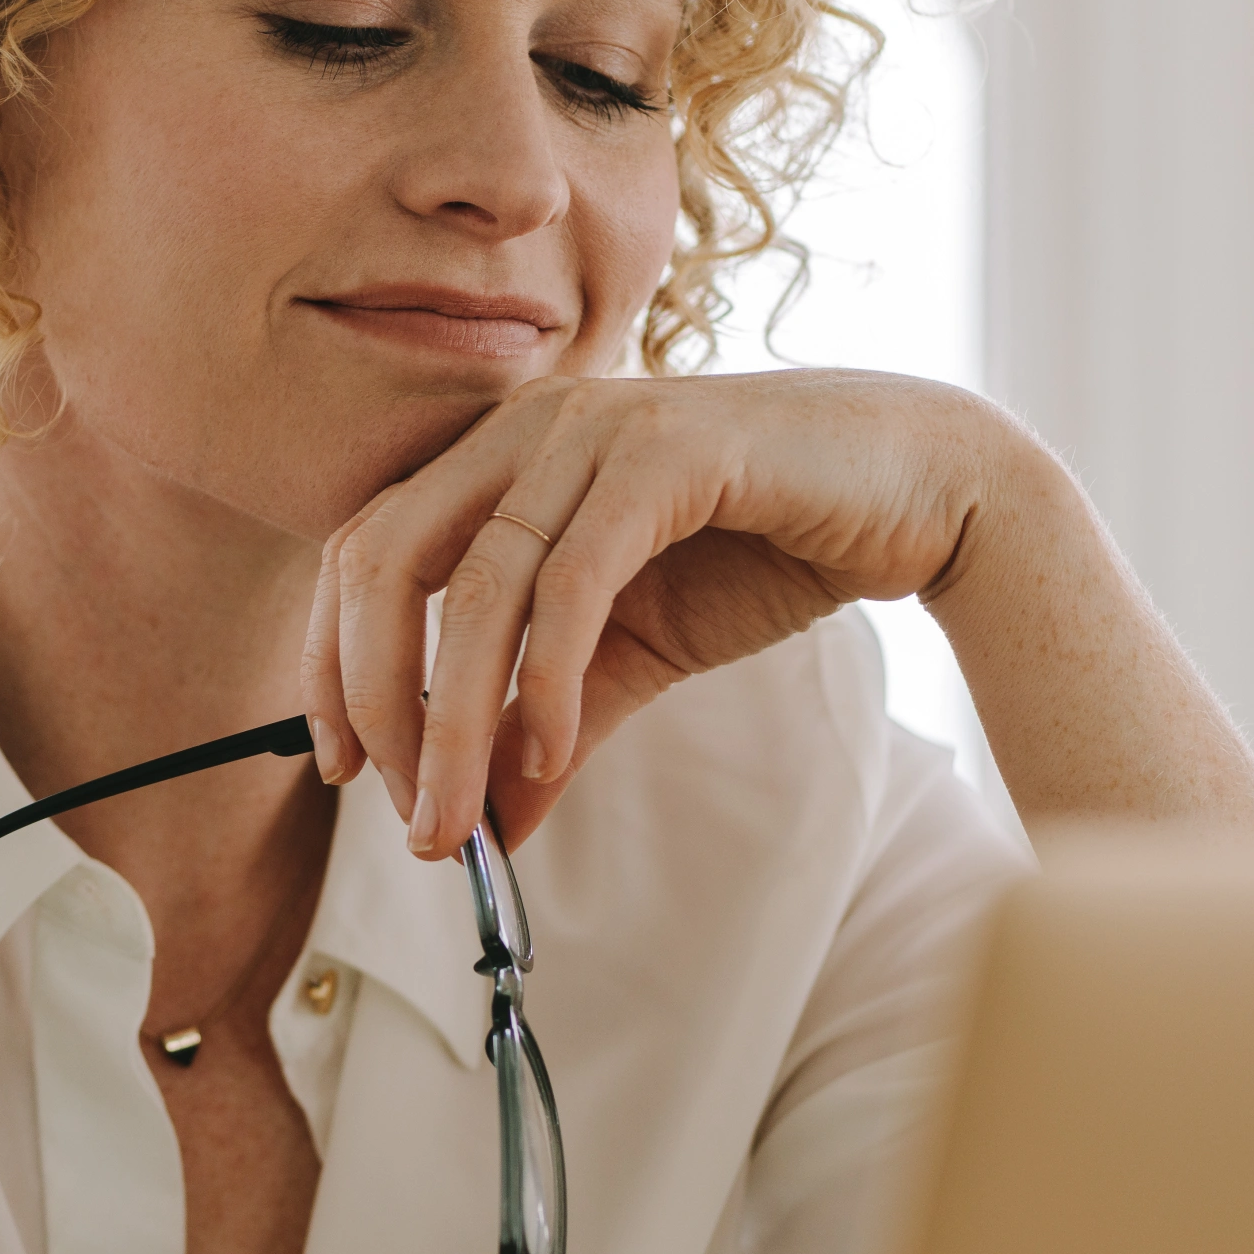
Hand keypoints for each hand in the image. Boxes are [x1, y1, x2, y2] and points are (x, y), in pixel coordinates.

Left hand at [304, 370, 1008, 855]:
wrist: (920, 492)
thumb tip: (486, 828)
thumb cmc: (767, 548)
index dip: (332, 661)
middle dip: (377, 701)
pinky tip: (547, 752)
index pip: (361, 549)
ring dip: (456, 721)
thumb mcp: (632, 653)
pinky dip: (545, 679)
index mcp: (496, 456)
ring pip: (475, 584)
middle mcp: (525, 425)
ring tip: (461, 819)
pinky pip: (570, 581)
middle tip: (405, 813)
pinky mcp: (664, 449)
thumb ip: (551, 726)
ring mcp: (591, 426)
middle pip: (384, 560)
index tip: (342, 768)